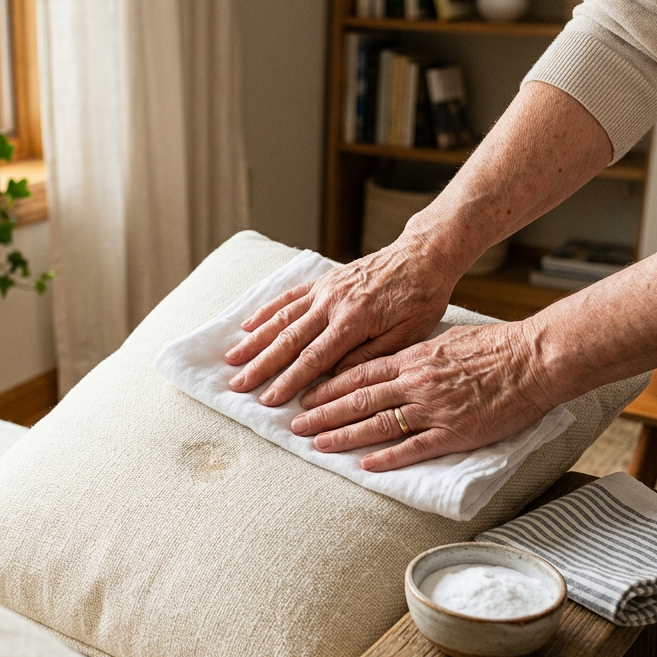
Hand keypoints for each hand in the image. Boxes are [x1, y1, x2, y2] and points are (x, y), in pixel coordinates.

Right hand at [224, 247, 458, 406]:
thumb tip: (333, 379)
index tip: (268, 401)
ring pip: (282, 318)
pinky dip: (266, 311)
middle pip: (288, 340)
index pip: (313, 359)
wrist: (423, 256)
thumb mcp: (406, 336)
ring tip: (232, 359)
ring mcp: (324, 289)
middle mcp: (332, 303)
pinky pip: (289, 296)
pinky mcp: (323, 280)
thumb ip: (368, 358)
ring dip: (255, 340)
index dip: (288, 382)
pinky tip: (248, 325)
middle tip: (238, 385)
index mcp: (353, 322)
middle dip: (261, 366)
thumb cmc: (421, 299)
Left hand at [287, 322, 557, 471]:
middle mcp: (415, 382)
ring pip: (377, 423)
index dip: (328, 387)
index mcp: (413, 358)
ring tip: (317, 445)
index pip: (359, 373)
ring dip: (343, 435)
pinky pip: (413, 447)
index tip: (305, 396)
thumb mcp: (446, 341)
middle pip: (358, 399)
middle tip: (295, 426)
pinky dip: (387, 457)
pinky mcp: (454, 432)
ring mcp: (433, 409)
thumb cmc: (495, 346)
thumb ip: (417, 355)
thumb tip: (395, 362)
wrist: (534, 358)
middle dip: (322, 413)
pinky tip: (365, 465)